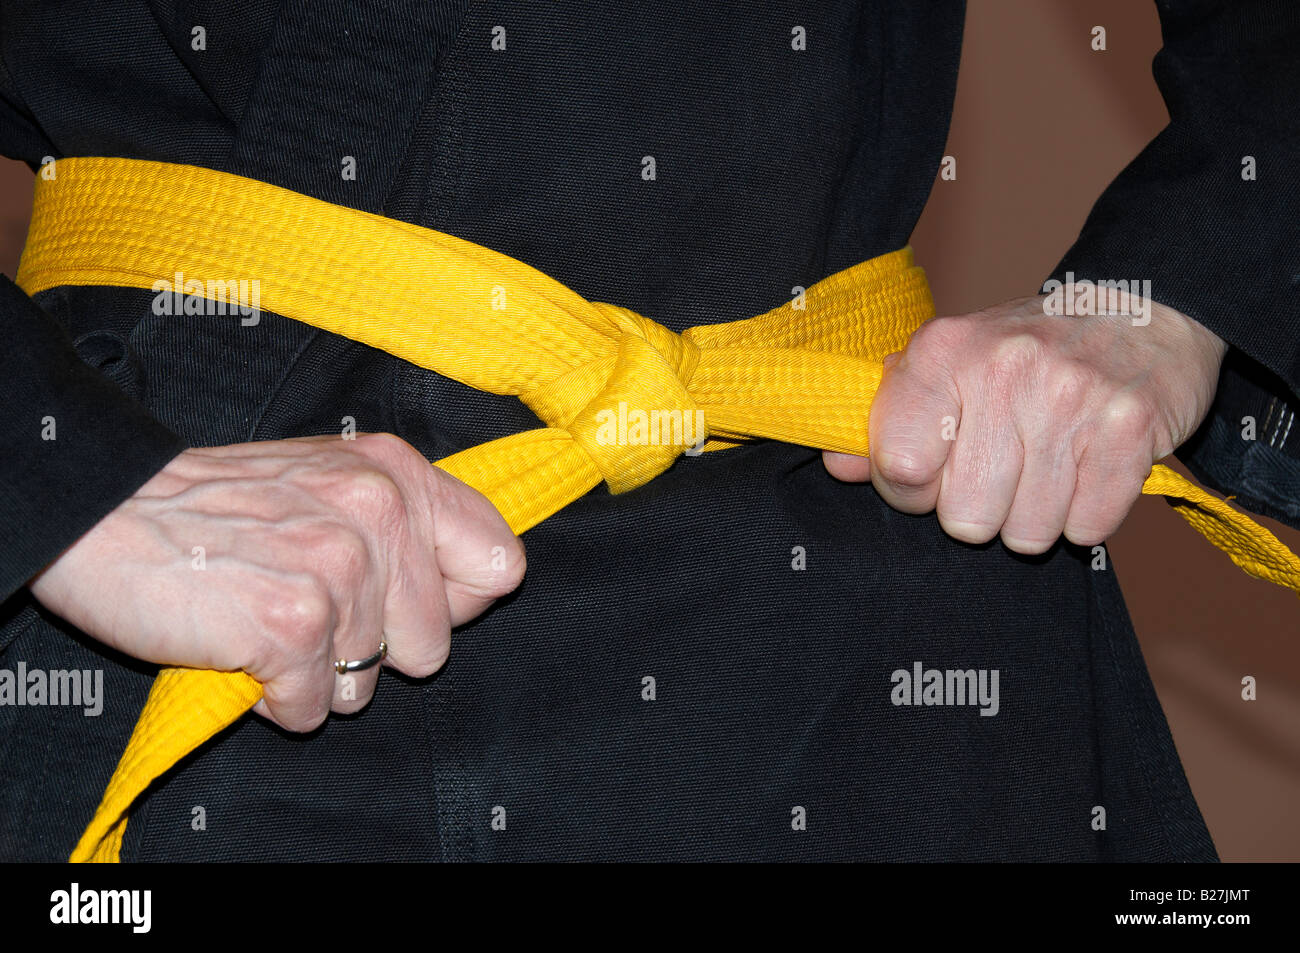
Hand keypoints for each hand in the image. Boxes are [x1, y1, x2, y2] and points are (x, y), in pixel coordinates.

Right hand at [28, 432, 524, 730]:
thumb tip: (478, 581)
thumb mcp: (329, 476)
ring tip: (267, 622)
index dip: (457, 603)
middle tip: (311, 609)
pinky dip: (275, 699)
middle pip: (435, 646)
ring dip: (317, 674)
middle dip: (375, 650)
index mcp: (398, 473)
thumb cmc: (217, 504)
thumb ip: (405, 516)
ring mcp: (340, 568)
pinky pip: (315, 709)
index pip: (501, 565)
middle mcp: (380, 512)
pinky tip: (243, 650)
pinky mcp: (294, 624)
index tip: (408, 605)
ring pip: (370, 686)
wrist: (104, 512)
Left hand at [825, 293, 1226, 552]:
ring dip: (1034, 518)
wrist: (1141, 316)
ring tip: (1045, 469)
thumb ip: (887, 417)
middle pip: (964, 516)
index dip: (909, 492)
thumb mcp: (946, 367)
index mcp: (943, 350)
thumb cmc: (1024, 355)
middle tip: (1000, 471)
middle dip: (978, 511)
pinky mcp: (1130, 427)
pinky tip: (1085, 473)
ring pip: (1026, 532)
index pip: (899, 467)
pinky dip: (1085, 517)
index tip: (930, 477)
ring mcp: (1071, 396)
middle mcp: (1004, 367)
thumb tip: (837, 464)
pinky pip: (1088, 528)